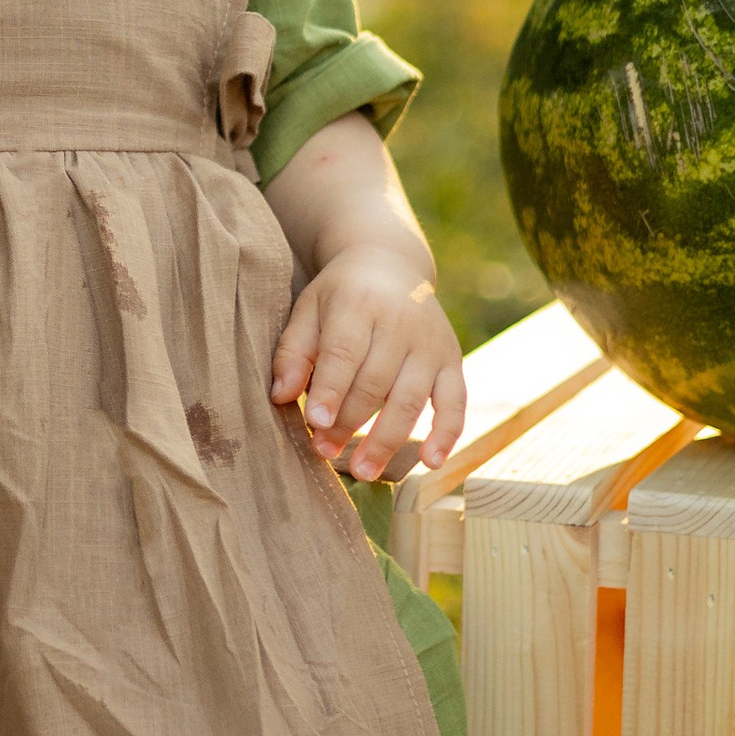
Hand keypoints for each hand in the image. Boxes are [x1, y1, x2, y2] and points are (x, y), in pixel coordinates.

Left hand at [270, 247, 465, 482]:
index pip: (344, 352)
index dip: (330, 389)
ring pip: (411, 399)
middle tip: (322, 452)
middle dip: (348, 422)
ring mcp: (431, 343)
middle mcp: (401, 322)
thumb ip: (292, 351)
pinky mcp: (453, 359)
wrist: (391, 263)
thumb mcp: (309, 309)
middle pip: (375, 382)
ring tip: (362, 472)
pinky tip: (430, 463)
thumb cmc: (340, 295)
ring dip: (387, 440)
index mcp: (359, 303)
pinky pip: (455, 401)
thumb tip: (279, 396)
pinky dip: (447, 434)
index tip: (314, 422)